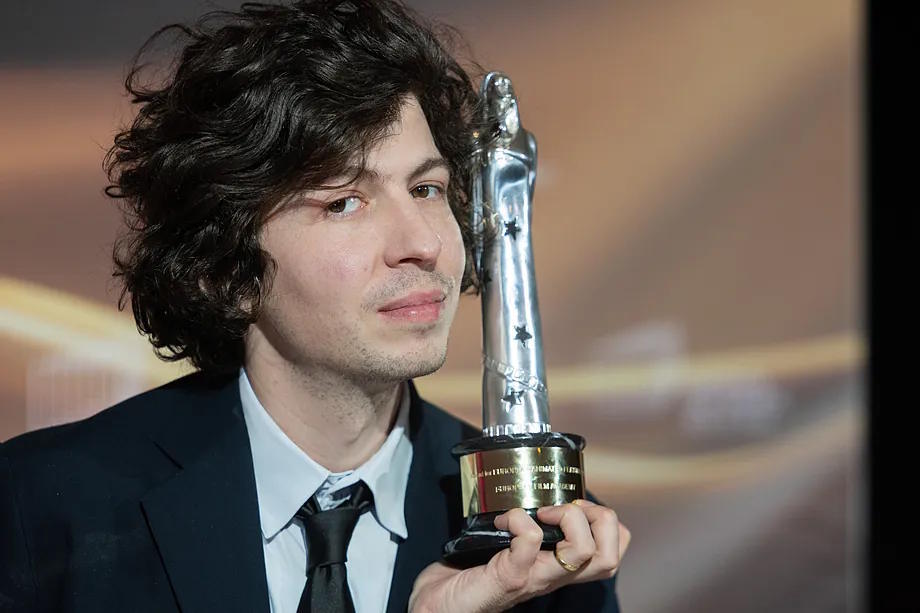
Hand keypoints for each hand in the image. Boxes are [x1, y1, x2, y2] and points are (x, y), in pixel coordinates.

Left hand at [408, 500, 630, 612]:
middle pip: (608, 556)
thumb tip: (525, 490)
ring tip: (542, 511)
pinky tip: (503, 520)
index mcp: (556, 569)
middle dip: (601, 518)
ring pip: (582, 552)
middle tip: (565, 506)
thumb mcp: (506, 552)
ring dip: (568, 518)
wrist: (435, 607)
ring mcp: (532, 579)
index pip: (610, 553)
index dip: (606, 524)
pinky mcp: (506, 578)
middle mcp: (551, 577)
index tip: (573, 504)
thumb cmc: (466, 577)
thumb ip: (521, 531)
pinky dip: (520, 520)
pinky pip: (530, 543)